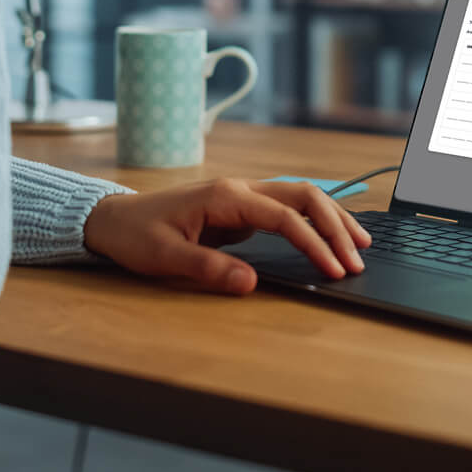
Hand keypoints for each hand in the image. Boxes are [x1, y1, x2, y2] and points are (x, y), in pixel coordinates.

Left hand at [82, 178, 371, 294]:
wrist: (112, 219)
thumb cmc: (135, 235)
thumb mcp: (165, 257)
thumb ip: (208, 268)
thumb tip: (250, 282)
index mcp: (225, 196)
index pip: (284, 216)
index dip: (314, 243)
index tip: (334, 270)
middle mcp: (239, 189)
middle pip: (302, 196)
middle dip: (335, 225)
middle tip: (359, 259)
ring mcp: (240, 197)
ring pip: (298, 198)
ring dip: (330, 219)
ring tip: (360, 245)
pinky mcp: (239, 210)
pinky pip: (286, 210)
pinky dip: (313, 222)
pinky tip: (329, 238)